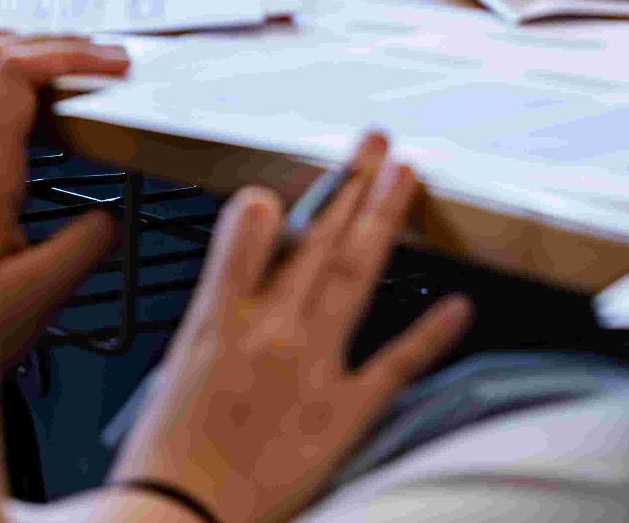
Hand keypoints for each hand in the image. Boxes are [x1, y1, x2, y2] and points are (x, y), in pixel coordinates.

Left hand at [0, 32, 131, 368]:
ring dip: (23, 52)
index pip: (16, 71)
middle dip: (55, 42)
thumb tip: (111, 218)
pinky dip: (0, 78)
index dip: (71, 52)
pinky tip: (28, 103)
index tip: (117, 63)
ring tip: (71, 71)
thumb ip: (84, 250)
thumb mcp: (35, 299)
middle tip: (104, 60)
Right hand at [112, 133, 472, 522]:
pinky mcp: (342, 414)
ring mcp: (311, 370)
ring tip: (406, 177)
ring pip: (354, 276)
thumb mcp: (175, 363)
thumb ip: (219, 299)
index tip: (301, 162)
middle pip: (317, 243)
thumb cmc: (171, 455)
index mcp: (217, 324)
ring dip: (382, 220)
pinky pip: (393, 366)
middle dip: (348, 186)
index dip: (277, 198)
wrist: (180, 521)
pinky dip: (428, 335)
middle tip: (376, 143)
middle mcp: (269, 335)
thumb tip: (248, 245)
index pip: (251, 239)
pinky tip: (458, 306)